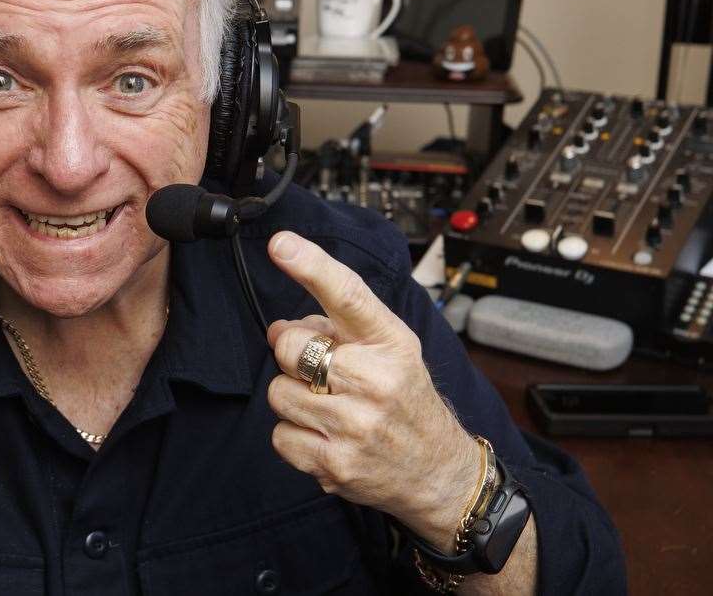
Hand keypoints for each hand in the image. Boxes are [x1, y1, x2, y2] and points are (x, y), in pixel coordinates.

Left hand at [265, 231, 477, 551]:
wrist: (439, 474)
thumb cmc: (406, 402)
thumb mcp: (391, 352)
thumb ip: (340, 328)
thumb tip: (282, 327)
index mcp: (390, 343)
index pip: (347, 295)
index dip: (310, 265)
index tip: (280, 243)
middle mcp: (374, 381)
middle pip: (291, 346)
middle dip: (293, 354)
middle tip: (321, 371)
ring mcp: (354, 425)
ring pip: (278, 392)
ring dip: (293, 398)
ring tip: (328, 408)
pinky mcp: (335, 464)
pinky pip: (279, 435)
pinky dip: (293, 436)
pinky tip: (324, 437)